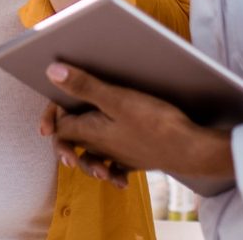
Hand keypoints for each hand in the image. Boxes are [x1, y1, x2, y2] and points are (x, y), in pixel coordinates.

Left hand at [39, 62, 234, 185]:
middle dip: (65, 138)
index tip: (53, 107)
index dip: (52, 116)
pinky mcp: (138, 159)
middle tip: (59, 130)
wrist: (190, 150)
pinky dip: (112, 170)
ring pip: (94, 159)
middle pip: (75, 144)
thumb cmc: (154, 123)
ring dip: (86, 156)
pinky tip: (114, 170)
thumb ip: (85, 86)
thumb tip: (52, 72)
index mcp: (93, 132)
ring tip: (84, 152)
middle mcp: (103, 147)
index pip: (61, 128)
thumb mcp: (117, 99)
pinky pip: (118, 168)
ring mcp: (121, 155)